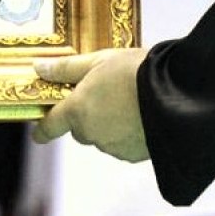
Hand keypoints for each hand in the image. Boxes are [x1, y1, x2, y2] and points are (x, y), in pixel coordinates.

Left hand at [32, 47, 149, 161]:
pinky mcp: (133, 155)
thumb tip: (39, 68)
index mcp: (77, 111)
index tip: (38, 133)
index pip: (51, 125)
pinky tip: (141, 115)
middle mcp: (91, 133)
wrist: (176, 95)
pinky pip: (123, 145)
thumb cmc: (135, 72)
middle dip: (86, 116)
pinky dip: (127, 134)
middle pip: (80, 129)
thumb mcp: (99, 60)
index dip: (43, 129)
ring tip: (129, 101)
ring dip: (109, 125)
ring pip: (103, 137)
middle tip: (104, 94)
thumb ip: (66, 68)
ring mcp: (113, 147)